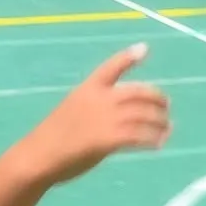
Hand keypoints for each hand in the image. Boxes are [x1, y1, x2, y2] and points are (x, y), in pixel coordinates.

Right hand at [22, 44, 170, 185]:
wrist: (38, 156)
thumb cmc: (51, 139)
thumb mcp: (73, 113)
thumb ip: (95, 111)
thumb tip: (117, 121)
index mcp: (87, 89)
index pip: (111, 67)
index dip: (128, 57)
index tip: (144, 49)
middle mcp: (99, 100)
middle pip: (137, 93)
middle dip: (156, 98)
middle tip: (166, 107)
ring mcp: (104, 118)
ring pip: (143, 115)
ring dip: (159, 122)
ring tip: (167, 129)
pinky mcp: (108, 139)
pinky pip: (139, 136)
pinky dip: (152, 139)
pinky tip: (158, 143)